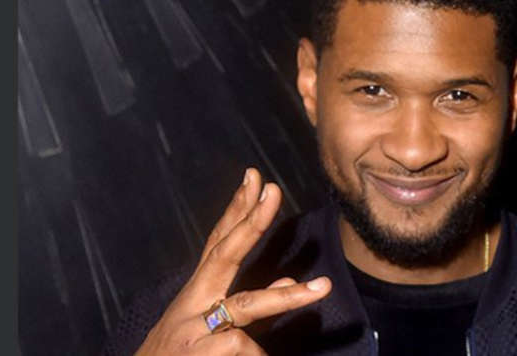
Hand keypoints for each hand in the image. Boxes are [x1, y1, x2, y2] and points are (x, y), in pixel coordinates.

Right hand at [135, 168, 331, 355]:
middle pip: (224, 254)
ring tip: (324, 287)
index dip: (236, 209)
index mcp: (198, 292)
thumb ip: (246, 304)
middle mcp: (193, 302)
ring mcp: (194, 327)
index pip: (219, 243)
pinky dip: (258, 355)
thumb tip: (285, 282)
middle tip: (273, 190)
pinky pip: (242, 347)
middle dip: (251, 221)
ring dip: (288, 297)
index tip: (254, 178)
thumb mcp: (210, 328)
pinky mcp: (199, 354)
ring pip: (246, 305)